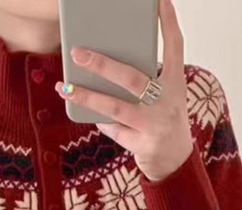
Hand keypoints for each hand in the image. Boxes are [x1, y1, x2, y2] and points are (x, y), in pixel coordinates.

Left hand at [55, 0, 193, 182]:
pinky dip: (101, 121)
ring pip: (115, 108)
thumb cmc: (163, 120)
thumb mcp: (163, 96)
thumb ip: (144, 80)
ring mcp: (155, 125)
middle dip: (103, 65)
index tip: (160, 0)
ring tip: (66, 87)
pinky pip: (113, 130)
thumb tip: (104, 63)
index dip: (168, 23)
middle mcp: (167, 102)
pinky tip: (89, 114)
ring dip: (88, 97)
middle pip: (132, 79)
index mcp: (175, 83)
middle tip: (78, 53)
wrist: (175, 161)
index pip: (175, 47)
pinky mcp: (143, 145)